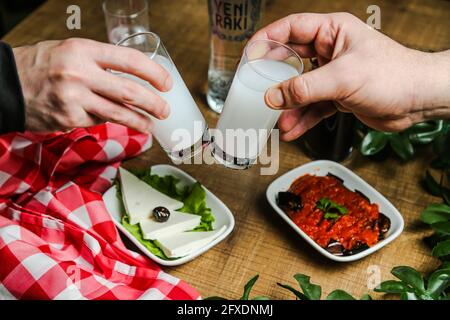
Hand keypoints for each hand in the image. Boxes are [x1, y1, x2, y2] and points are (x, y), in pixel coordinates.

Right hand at [13, 38, 172, 132]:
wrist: (6, 85)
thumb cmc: (43, 65)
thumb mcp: (71, 50)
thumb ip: (100, 62)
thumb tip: (134, 76)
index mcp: (83, 50)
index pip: (130, 60)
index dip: (154, 73)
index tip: (166, 83)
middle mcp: (80, 74)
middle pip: (129, 92)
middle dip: (153, 103)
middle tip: (164, 110)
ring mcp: (74, 99)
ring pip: (119, 114)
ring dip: (140, 122)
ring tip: (150, 126)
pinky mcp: (69, 120)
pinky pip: (97, 122)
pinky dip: (108, 122)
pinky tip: (112, 121)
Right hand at [250, 13, 449, 140]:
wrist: (419, 100)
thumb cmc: (393, 75)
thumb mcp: (343, 78)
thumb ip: (304, 88)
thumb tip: (273, 97)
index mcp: (332, 31)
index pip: (291, 29)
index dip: (267, 39)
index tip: (249, 54)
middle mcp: (330, 50)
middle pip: (291, 61)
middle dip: (274, 78)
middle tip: (256, 90)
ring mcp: (333, 74)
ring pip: (301, 89)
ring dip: (289, 106)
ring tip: (277, 121)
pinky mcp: (338, 96)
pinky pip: (313, 107)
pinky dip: (303, 119)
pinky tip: (293, 130)